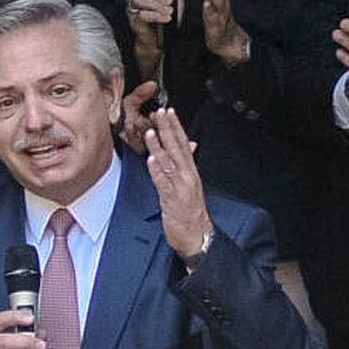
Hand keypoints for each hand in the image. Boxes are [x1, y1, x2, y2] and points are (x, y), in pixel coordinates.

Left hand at [139, 100, 215, 258]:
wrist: (198, 235)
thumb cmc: (192, 212)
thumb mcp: (191, 185)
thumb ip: (187, 165)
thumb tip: (189, 146)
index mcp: (191, 172)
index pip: (183, 144)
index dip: (176, 127)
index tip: (170, 112)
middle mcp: (187, 176)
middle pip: (176, 148)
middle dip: (168, 129)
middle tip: (160, 113)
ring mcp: (179, 187)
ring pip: (168, 162)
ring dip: (158, 146)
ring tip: (151, 131)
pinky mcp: (171, 200)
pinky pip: (163, 182)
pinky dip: (157, 170)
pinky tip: (151, 159)